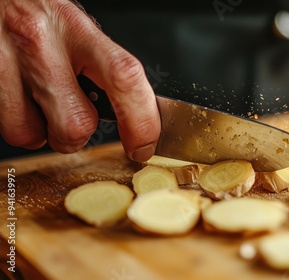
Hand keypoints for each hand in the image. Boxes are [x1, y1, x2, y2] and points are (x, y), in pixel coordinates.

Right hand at [0, 0, 159, 161]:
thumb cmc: (37, 10)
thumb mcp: (76, 26)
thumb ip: (103, 64)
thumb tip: (135, 111)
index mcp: (76, 28)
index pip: (124, 79)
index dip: (142, 122)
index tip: (144, 144)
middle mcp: (40, 42)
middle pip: (77, 125)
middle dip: (79, 134)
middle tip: (76, 115)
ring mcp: (6, 62)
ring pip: (34, 135)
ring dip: (44, 131)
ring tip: (41, 103)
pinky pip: (8, 128)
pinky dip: (20, 124)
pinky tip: (21, 100)